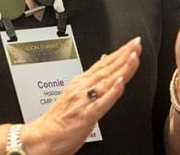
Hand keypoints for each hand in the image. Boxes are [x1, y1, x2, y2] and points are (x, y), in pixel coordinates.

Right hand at [23, 36, 142, 154]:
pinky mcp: (85, 115)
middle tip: (137, 43)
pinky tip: (121, 82)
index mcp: (80, 82)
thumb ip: (91, 78)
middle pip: (107, 68)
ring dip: (122, 68)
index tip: (132, 44)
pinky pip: (102, 102)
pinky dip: (112, 92)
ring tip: (133, 57)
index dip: (119, 52)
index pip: (103, 63)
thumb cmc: (58, 119)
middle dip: (124, 55)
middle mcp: (82, 88)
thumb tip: (103, 60)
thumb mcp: (75, 92)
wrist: (41, 136)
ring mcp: (84, 100)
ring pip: (107, 81)